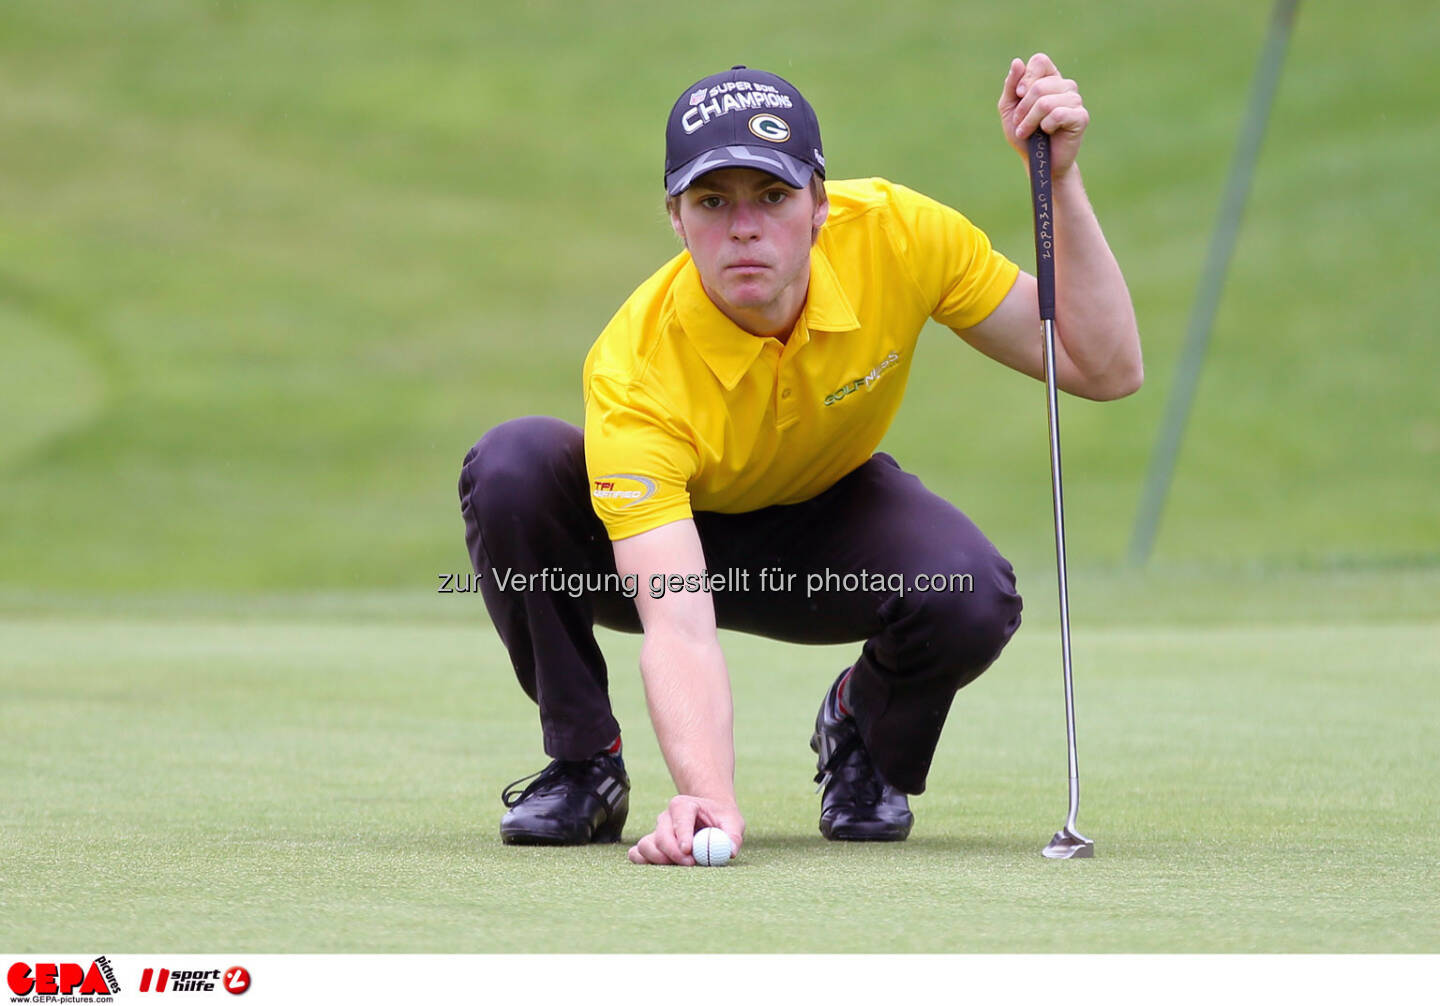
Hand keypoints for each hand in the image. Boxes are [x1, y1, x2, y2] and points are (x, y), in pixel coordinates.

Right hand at [627, 795, 744, 865]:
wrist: (709, 816)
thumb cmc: (721, 819)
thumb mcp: (733, 822)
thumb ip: (733, 836)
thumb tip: (730, 852)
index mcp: (685, 805)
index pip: (680, 816)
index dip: (682, 834)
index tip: (688, 850)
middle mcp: (667, 816)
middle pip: (662, 834)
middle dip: (673, 852)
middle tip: (690, 864)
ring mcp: (657, 830)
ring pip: (646, 844)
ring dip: (658, 859)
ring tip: (677, 867)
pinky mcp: (651, 844)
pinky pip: (638, 853)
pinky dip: (642, 861)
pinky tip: (655, 867)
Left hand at [998, 53, 1089, 176]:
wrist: (1038, 163)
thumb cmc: (1025, 136)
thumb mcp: (1009, 110)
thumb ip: (1011, 86)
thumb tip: (1017, 62)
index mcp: (1049, 79)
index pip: (1040, 61)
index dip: (1027, 77)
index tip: (1019, 95)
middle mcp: (1065, 86)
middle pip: (1039, 85)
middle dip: (1023, 109)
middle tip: (1021, 125)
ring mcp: (1075, 100)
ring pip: (1046, 102)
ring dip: (1031, 121)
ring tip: (1030, 132)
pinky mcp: (1081, 117)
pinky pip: (1058, 114)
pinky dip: (1046, 126)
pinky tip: (1048, 132)